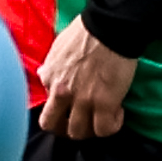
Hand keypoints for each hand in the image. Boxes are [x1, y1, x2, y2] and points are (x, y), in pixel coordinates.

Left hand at [36, 16, 134, 139]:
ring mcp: (83, 100)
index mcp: (49, 78)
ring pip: (78, 132)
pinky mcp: (105, 103)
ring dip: (90, 130)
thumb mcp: (57, 48)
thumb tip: (44, 74)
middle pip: (53, 126)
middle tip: (81, 122)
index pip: (45, 105)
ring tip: (101, 119)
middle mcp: (61, 93)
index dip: (60, 108)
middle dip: (65, 128)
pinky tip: (118, 113)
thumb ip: (51, 66)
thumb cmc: (86, 32)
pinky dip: (112, 126)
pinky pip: (105, 129)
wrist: (110, 27)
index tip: (72, 105)